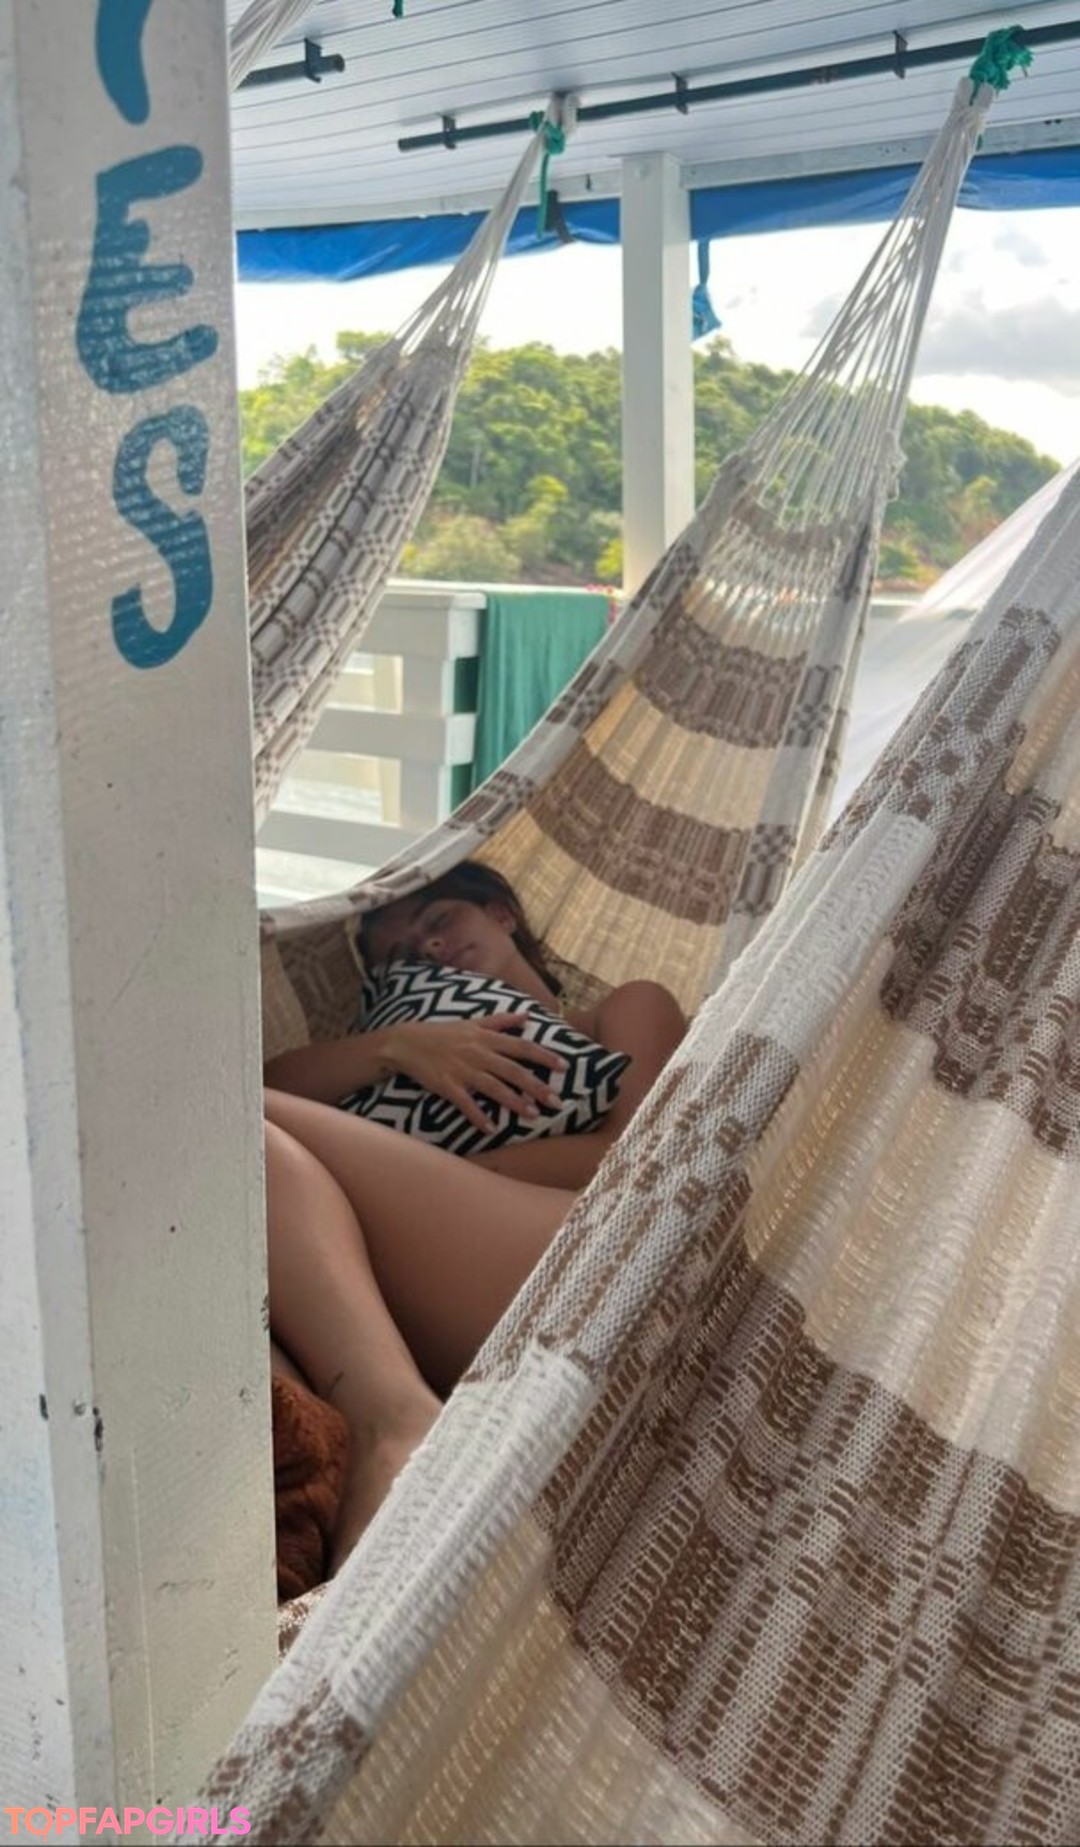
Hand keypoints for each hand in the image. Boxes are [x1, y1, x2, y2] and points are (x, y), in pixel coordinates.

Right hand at [382, 1015, 568, 1133]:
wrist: (406, 1042)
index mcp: (486, 1038)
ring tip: (533, 1115)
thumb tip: (527, 1016)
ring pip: (494, 1088)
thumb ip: (501, 1021)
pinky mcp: (447, 1086)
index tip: (563, 1067)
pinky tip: (491, 1128)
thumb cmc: (442, 1033)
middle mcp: (478, 1053)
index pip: (521, 1047)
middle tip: (556, 1102)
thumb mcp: (472, 1022)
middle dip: (537, 1086)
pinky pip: (466, 1103)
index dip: (544, 1056)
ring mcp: (463, 1070)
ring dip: (515, 1102)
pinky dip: (478, 1116)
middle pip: (513, 1071)